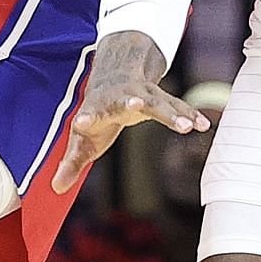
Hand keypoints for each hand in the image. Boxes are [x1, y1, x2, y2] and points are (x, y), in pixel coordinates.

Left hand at [53, 32, 208, 194]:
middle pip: (125, 101)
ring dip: (172, 113)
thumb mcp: (82, 137)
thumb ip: (71, 163)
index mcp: (96, 108)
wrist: (115, 73)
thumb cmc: (96, 113)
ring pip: (158, 102)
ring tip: (187, 126)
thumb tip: (56, 188)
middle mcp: (119, 97)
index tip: (81, 122)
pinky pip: (177, 106)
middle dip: (132, 103)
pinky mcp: (159, 97)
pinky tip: (204, 125)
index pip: (89, 114)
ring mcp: (142, 94)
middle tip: (136, 105)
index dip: (86, 119)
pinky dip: (190, 114)